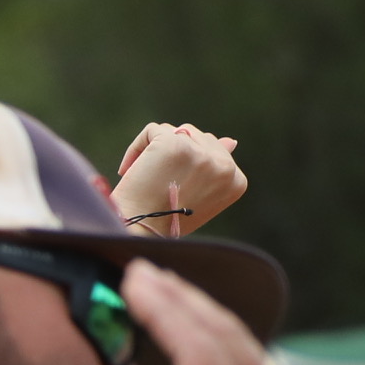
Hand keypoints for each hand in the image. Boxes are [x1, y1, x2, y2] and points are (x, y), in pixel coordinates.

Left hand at [115, 122, 246, 236]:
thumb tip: (231, 140)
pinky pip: (153, 131)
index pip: (215, 152)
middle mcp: (225, 166)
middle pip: (198, 137)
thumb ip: (216, 168)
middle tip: (156, 184)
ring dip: (156, 150)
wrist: (138, 233)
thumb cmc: (164, 221)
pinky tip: (128, 170)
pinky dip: (137, 148)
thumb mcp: (198, 198)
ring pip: (176, 132)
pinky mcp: (175, 144)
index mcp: (237, 181)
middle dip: (173, 156)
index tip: (172, 185)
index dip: (187, 165)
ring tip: (145, 178)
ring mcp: (201, 153)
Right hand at [123, 262, 363, 364]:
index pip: (198, 349)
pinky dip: (227, 340)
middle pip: (225, 336)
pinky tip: (216, 343)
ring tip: (172, 293)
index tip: (133, 281)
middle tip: (144, 271)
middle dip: (184, 299)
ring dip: (206, 313)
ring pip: (246, 347)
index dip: (165, 312)